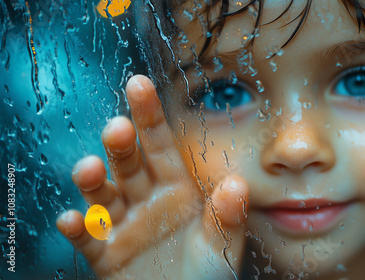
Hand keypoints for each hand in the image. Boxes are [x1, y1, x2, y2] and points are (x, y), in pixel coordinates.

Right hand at [56, 75, 248, 278]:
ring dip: (93, 182)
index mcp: (176, 189)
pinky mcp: (105, 253)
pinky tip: (72, 220)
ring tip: (90, 170)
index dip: (150, 116)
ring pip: (103, 196)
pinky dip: (79, 230)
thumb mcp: (222, 246)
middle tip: (118, 129)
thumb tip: (236, 185)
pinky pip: (88, 239)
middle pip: (129, 165)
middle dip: (122, 146)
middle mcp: (147, 200)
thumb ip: (227, 217)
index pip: (161, 146)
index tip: (140, 84)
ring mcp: (124, 225)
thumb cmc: (207, 276)